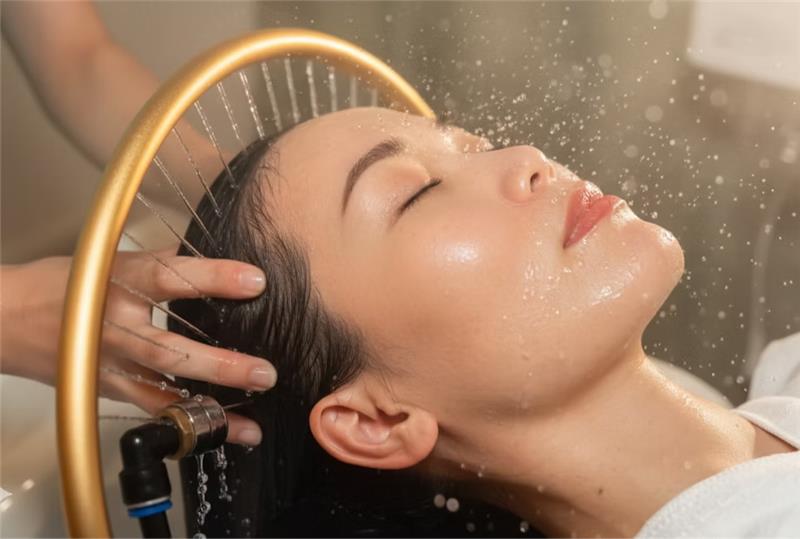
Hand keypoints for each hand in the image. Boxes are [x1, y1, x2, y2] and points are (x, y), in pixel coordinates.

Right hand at [0, 250, 274, 445]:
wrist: (2, 319)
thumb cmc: (56, 284)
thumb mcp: (105, 260)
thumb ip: (156, 260)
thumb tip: (201, 251)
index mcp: (116, 282)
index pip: (169, 277)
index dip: (213, 278)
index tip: (255, 282)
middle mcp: (113, 326)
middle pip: (169, 349)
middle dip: (219, 364)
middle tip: (264, 372)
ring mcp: (108, 364)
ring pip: (161, 391)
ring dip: (208, 408)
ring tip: (251, 423)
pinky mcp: (106, 389)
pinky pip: (151, 410)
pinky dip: (185, 423)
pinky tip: (218, 432)